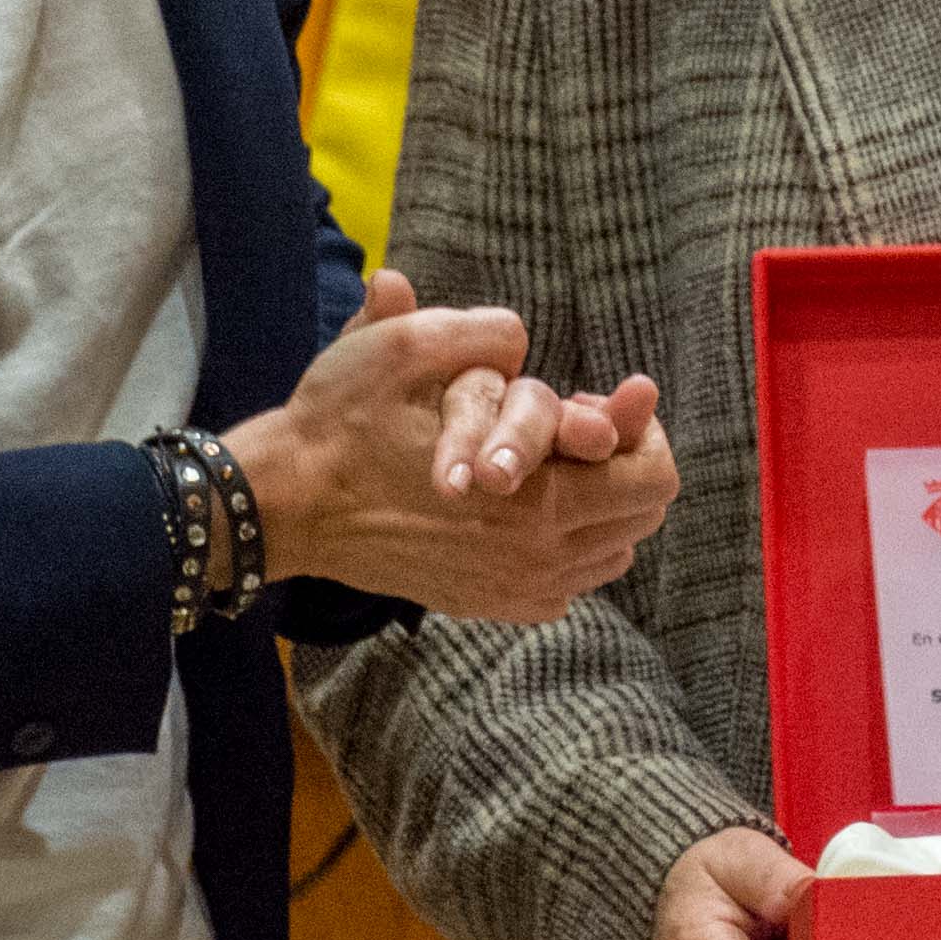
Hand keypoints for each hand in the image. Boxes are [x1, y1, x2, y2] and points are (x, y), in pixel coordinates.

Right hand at [232, 269, 679, 622]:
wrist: (287, 504)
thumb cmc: (342, 425)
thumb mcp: (400, 352)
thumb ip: (476, 334)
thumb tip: (519, 334)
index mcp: (538, 502)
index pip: (653, 478)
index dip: (641, 430)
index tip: (602, 400)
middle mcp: (538, 560)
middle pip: (642, 516)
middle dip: (624, 464)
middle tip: (577, 428)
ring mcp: (514, 591)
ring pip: (610, 552)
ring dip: (600, 505)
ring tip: (556, 464)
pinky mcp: (490, 605)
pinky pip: (567, 583)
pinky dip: (567, 545)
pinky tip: (528, 506)